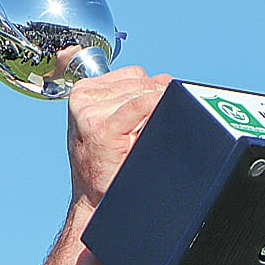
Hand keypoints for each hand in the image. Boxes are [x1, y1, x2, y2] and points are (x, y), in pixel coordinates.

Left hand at [66, 66, 172, 209]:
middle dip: (158, 95)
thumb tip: (168, 102)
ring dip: (147, 90)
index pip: (142, 101)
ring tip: (146, 113)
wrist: (89, 189)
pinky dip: (134, 84)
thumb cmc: (112, 182)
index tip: (182, 97)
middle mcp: (86, 109)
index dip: (166, 97)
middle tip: (166, 112)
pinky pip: (122, 75)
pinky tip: (133, 104)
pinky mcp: (83, 90)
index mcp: (100, 129)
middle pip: (140, 86)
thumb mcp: (138, 160)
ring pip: (133, 78)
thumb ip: (152, 129)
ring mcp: (82, 97)